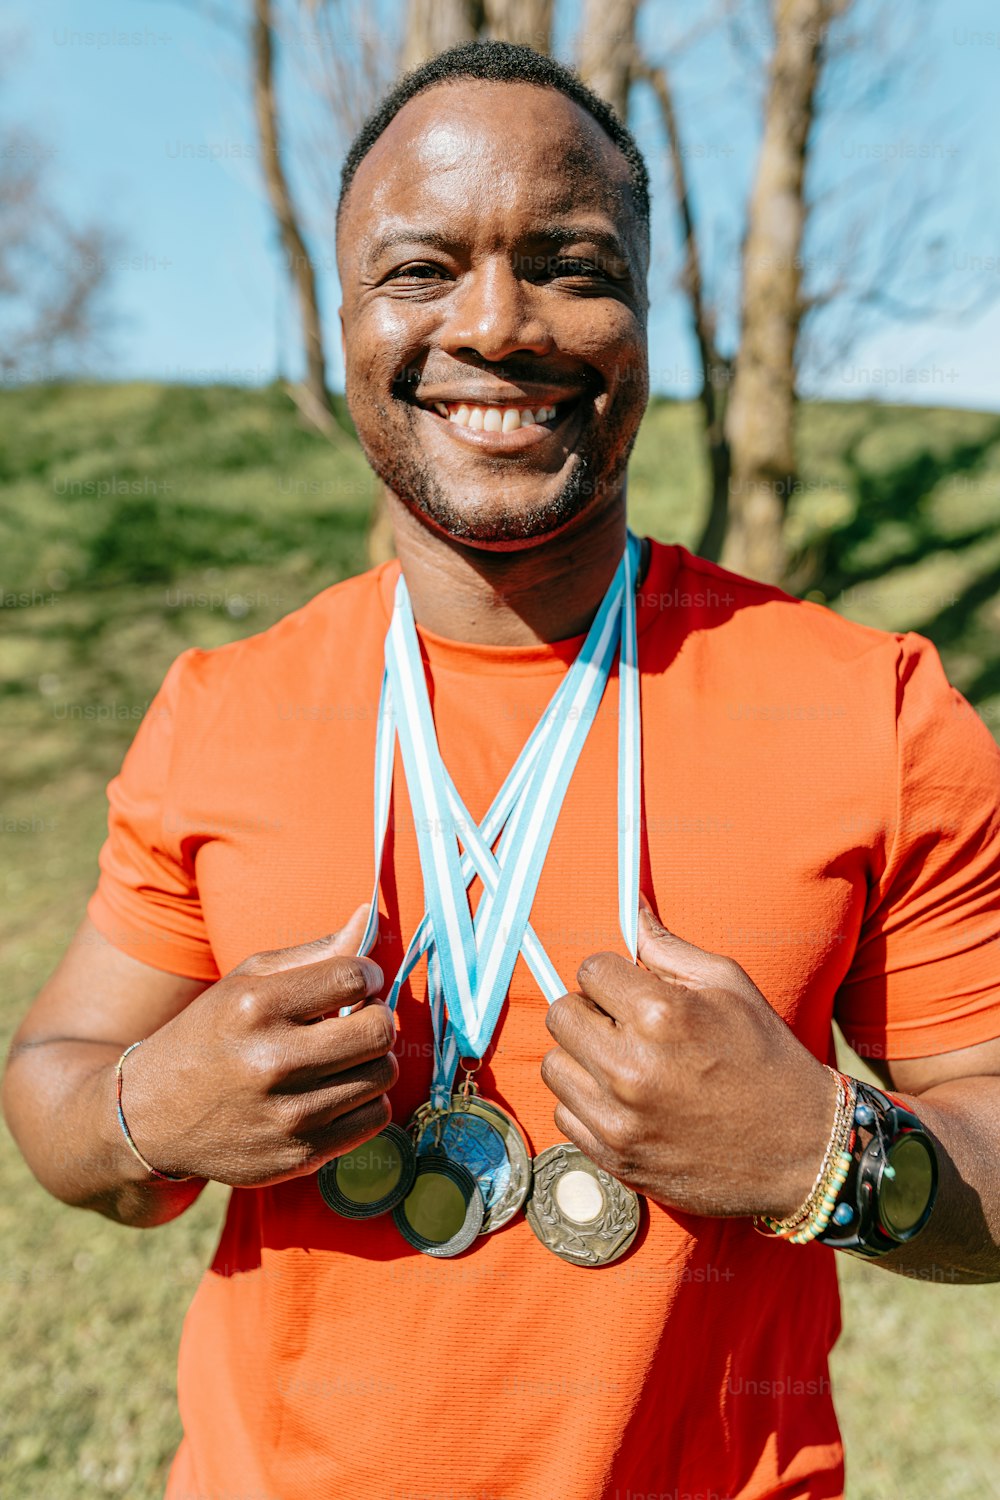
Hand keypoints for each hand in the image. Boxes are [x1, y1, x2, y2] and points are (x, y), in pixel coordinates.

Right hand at [122, 906, 397, 1186]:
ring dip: (373, 1061)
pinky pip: (374, 1119)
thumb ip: (311, 953)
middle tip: (357, 1020)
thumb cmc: (209, 1036)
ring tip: (343, 1057)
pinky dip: (366, 1101)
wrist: (149, 1117)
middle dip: (377, 1018)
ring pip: (383, 1075)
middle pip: (379, 1031)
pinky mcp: (299, 1156)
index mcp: (256, 1007)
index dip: (368, 976)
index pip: (353, 977)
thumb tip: (367, 917)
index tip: (359, 983)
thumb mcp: (245, 982)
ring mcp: (287, 1115)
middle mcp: (272, 1062)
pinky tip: (337, 1091)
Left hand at [541, 896, 833, 1219]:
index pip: (589, 969)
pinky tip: (626, 1101)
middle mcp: (630, 1067)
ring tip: (624, 1062)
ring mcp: (619, 1118)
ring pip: (555, 1066)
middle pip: (560, 1015)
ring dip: (582, 1058)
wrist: (802, 1149)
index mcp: (660, 1015)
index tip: (629, 988)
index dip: (611, 975)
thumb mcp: (729, 986)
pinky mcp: (614, 1156)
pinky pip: (564, 1113)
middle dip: (589, 1010)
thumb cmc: (767, 1058)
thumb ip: (667, 947)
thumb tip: (632, 908)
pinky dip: (587, 1104)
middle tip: (623, 1023)